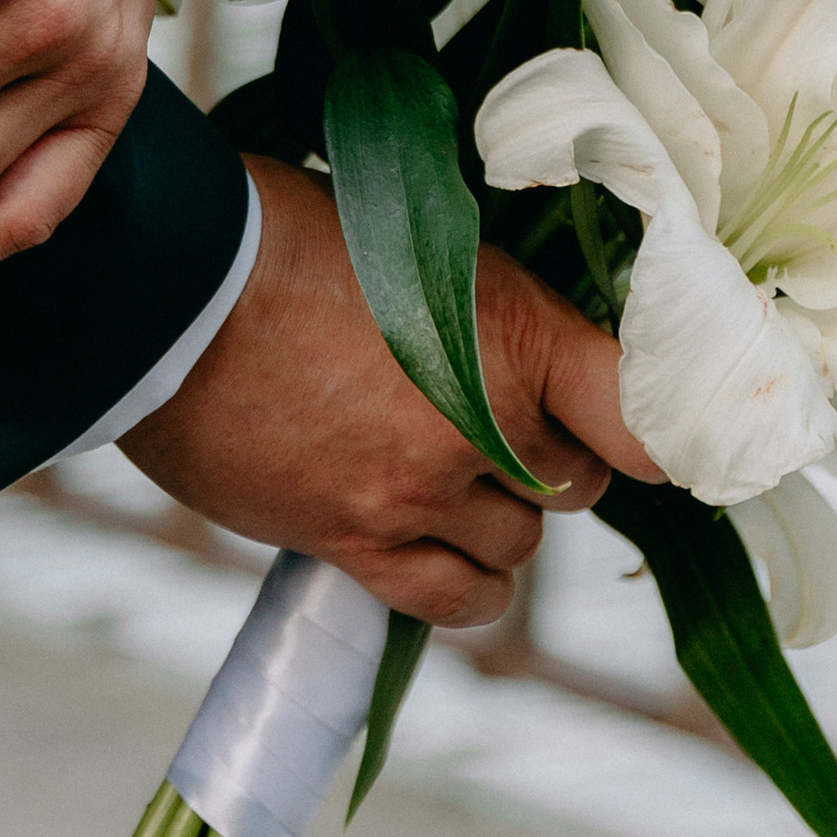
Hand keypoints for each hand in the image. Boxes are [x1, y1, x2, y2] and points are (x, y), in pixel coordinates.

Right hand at [124, 156, 658, 626]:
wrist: (170, 292)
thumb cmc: (287, 236)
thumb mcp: (420, 241)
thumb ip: (489, 312)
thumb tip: (527, 350)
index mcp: (511, 332)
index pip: (641, 414)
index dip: (666, 428)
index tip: (657, 428)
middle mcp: (483, 424)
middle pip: (577, 480)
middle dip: (551, 455)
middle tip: (500, 420)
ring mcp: (418, 493)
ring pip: (519, 546)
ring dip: (502, 516)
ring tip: (450, 471)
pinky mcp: (355, 543)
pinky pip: (453, 600)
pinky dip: (466, 583)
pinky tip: (445, 548)